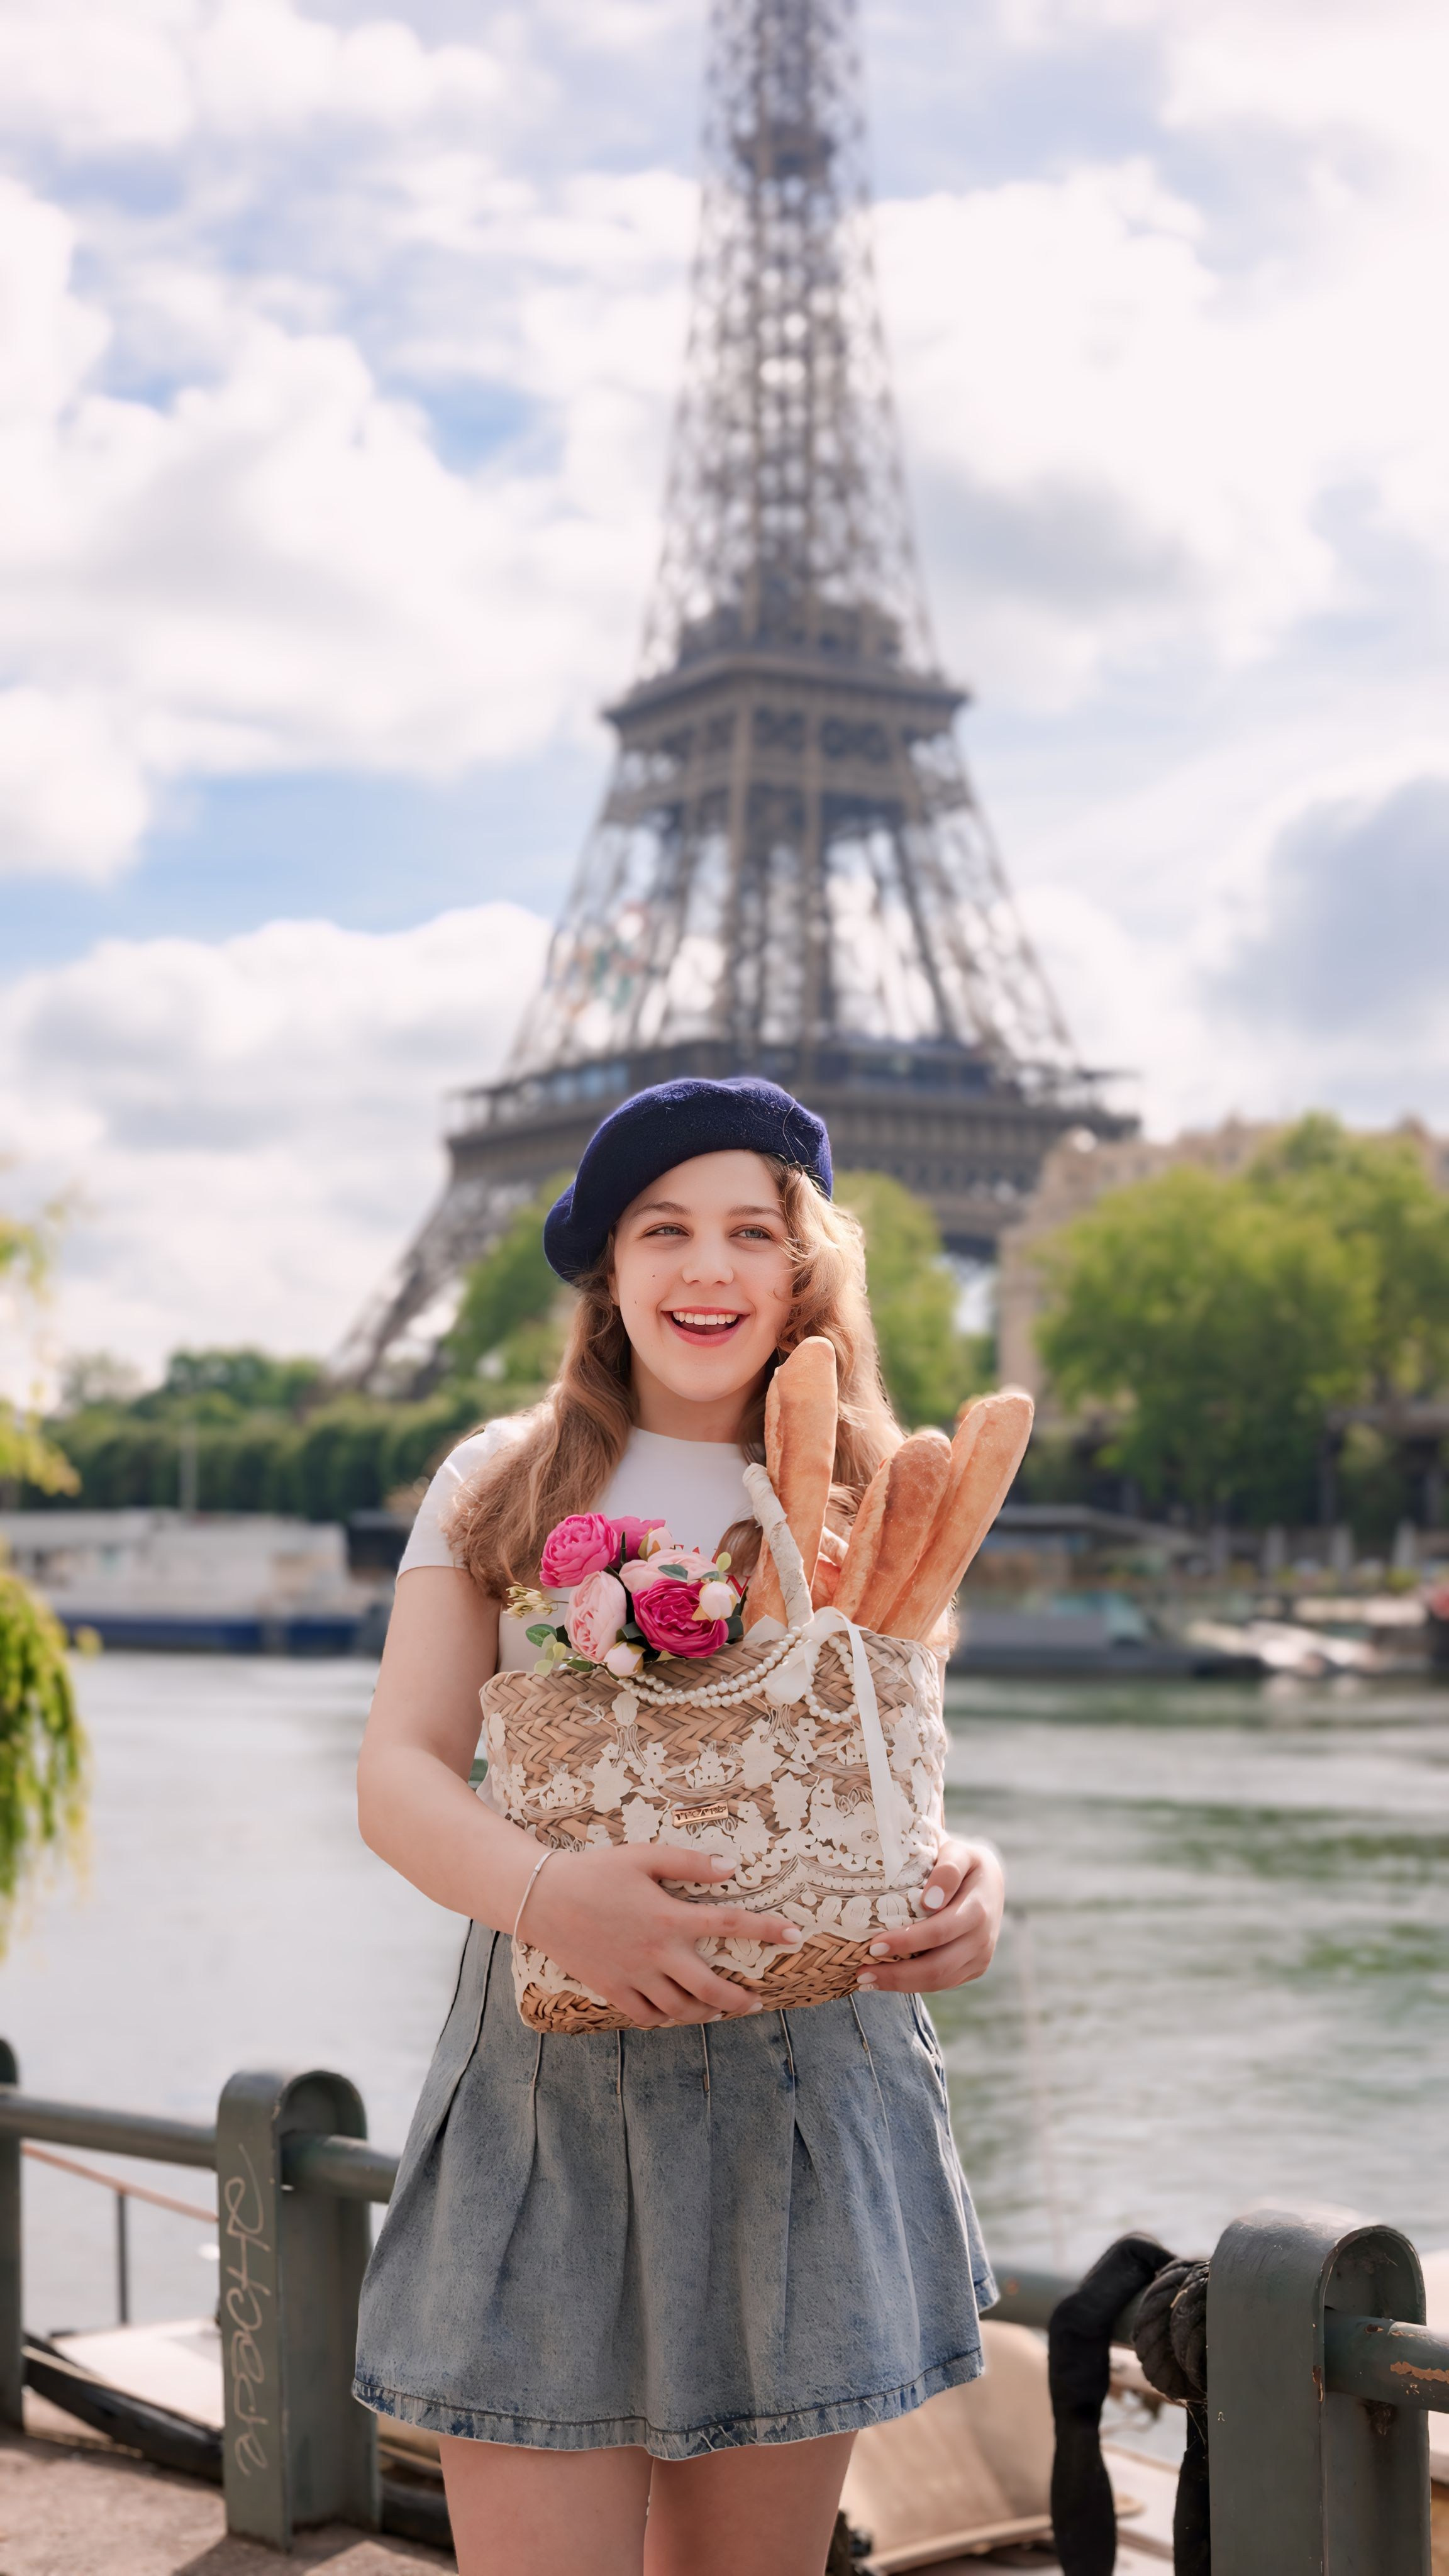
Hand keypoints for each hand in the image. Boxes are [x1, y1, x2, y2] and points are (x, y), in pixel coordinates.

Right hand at [523, 1844, 803, 2027]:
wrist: (543, 1898)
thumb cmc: (596, 1871)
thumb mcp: (643, 1856)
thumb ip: (688, 1862)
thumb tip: (731, 1868)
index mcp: (669, 1917)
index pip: (730, 1925)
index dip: (766, 1930)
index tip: (795, 1935)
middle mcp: (656, 1953)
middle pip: (710, 1987)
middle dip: (739, 1999)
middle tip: (756, 2001)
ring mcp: (634, 1976)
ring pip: (680, 2008)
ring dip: (706, 2012)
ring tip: (720, 2009)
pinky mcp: (612, 1989)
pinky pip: (646, 2015)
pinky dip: (665, 2018)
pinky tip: (675, 2012)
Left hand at [854, 1837, 1004, 1994]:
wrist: (989, 1881)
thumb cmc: (964, 1863)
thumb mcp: (959, 1853)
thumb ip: (948, 1870)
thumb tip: (931, 1901)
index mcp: (978, 1909)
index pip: (939, 1932)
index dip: (906, 1942)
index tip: (873, 1945)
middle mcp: (982, 1939)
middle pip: (938, 1967)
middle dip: (897, 1973)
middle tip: (862, 1971)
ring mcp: (980, 1958)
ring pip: (939, 1982)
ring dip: (901, 1984)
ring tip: (866, 1979)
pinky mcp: (974, 1969)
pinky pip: (943, 1984)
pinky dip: (913, 1985)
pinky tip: (887, 1980)